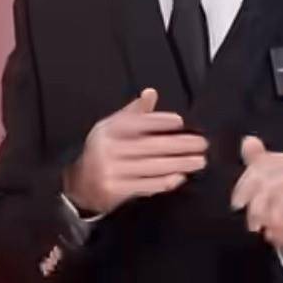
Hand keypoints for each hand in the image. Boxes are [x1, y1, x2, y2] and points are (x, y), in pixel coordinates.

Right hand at [63, 88, 208, 215]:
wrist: (79, 183)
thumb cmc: (104, 151)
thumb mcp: (113, 127)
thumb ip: (134, 112)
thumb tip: (151, 93)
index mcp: (110, 129)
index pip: (139, 122)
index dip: (162, 121)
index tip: (182, 122)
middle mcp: (109, 148)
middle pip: (151, 146)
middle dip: (181, 145)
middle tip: (202, 144)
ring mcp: (111, 170)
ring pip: (152, 166)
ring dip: (180, 164)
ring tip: (199, 161)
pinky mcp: (115, 189)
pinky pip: (145, 185)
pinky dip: (165, 182)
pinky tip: (180, 178)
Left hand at [231, 136, 282, 265]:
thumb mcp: (270, 181)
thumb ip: (258, 161)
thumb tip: (248, 140)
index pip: (263, 167)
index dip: (245, 186)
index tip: (236, 205)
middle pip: (274, 184)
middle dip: (257, 207)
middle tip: (251, 224)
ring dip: (270, 219)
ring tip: (265, 229)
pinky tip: (275, 235)